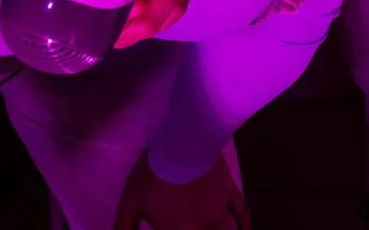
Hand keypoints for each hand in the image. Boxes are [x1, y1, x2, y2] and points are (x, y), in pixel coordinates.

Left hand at [113, 150, 248, 229]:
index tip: (168, 229)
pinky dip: (244, 224)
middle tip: (187, 227)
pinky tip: (245, 229)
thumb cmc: (154, 176)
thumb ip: (124, 228)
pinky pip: (242, 214)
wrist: (182, 146)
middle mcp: (201, 229)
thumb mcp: (130, 203)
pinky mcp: (229, 195)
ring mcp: (219, 214)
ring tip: (212, 228)